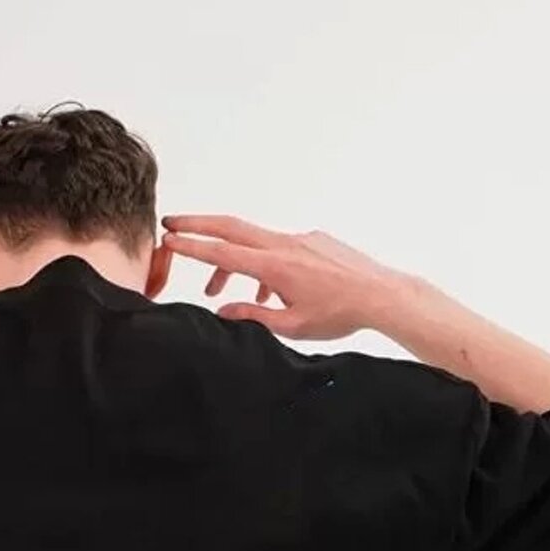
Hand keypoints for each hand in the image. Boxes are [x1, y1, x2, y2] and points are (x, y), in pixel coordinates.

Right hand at [160, 215, 394, 339]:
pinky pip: (279, 248)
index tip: (167, 239)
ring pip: (255, 242)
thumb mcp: (291, 325)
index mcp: (274, 266)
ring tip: (221, 291)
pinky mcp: (314, 241)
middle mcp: (284, 245)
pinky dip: (264, 265)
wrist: (382, 295)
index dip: (191, 246)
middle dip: (198, 225)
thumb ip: (252, 316)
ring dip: (233, 262)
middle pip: (231, 227)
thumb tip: (223, 310)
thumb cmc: (341, 313)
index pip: (223, 253)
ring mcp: (300, 239)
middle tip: (172, 225)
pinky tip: (270, 293)